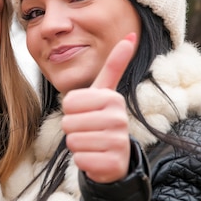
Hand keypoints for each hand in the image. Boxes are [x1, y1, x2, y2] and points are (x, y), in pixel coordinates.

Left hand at [61, 34, 135, 183]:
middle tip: (88, 131)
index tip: (86, 112)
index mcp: (113, 98)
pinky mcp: (114, 164)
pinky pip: (81, 160)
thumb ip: (115, 65)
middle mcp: (120, 119)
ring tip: (92, 143)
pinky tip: (96, 157)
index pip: (69, 102)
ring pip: (74, 141)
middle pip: (69, 122)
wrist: (115, 157)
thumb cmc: (102, 120)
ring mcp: (119, 142)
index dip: (71, 110)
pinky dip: (83, 161)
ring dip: (78, 145)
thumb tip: (130, 35)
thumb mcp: (105, 92)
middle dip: (73, 129)